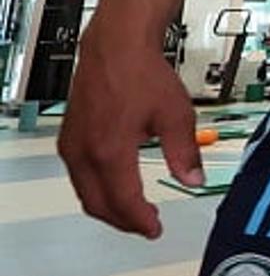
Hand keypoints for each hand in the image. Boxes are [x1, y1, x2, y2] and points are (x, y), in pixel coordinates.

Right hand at [58, 16, 201, 238]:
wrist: (116, 46)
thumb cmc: (142, 73)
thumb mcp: (176, 115)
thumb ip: (185, 152)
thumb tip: (193, 180)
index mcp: (110, 149)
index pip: (123, 201)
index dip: (140, 221)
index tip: (155, 229)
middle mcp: (84, 150)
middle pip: (98, 204)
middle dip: (123, 221)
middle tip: (147, 225)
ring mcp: (72, 144)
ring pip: (85, 192)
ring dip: (109, 207)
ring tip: (136, 211)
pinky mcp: (69, 137)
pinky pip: (79, 176)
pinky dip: (97, 189)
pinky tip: (117, 187)